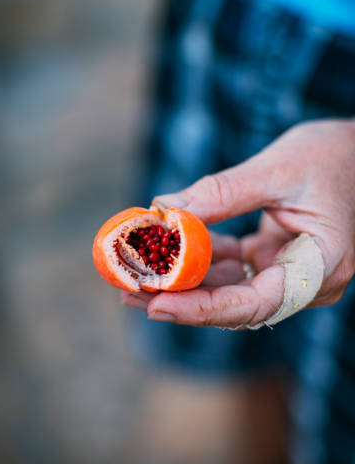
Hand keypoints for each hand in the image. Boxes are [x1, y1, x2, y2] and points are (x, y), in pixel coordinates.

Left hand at [122, 119, 354, 327]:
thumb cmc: (333, 155)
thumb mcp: (277, 168)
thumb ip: (222, 193)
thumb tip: (162, 209)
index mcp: (319, 266)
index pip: (255, 305)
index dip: (202, 309)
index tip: (156, 304)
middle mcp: (305, 280)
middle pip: (234, 302)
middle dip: (181, 297)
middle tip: (130, 292)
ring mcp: (289, 271)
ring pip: (228, 287)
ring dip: (183, 279)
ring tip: (135, 274)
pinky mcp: (274, 257)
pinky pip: (232, 266)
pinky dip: (198, 258)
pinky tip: (164, 250)